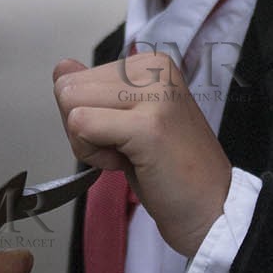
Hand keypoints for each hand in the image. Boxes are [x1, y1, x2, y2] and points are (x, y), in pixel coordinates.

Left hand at [53, 54, 231, 257]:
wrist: (211, 209)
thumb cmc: (169, 170)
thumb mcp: (125, 119)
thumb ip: (93, 91)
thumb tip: (61, 68)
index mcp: (149, 63)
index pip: (73, 78)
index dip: (87, 117)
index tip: (126, 135)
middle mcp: (153, 69)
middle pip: (67, 90)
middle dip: (84, 130)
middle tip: (127, 149)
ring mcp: (154, 95)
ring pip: (71, 107)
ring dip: (89, 145)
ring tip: (130, 155)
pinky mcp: (148, 126)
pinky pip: (82, 127)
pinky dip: (95, 156)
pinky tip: (128, 164)